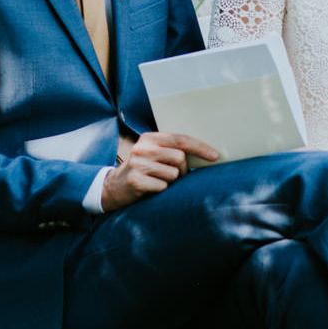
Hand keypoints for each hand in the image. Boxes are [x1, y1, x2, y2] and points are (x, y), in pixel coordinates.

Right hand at [101, 132, 218, 211]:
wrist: (112, 188)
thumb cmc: (142, 171)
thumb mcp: (153, 154)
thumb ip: (172, 150)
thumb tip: (205, 154)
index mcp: (150, 138)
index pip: (181, 139)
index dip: (200, 148)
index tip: (215, 156)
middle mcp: (143, 148)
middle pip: (180, 158)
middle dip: (182, 170)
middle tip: (173, 176)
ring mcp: (138, 164)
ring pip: (173, 174)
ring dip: (170, 182)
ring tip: (157, 181)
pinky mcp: (135, 180)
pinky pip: (163, 187)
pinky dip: (161, 190)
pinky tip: (149, 189)